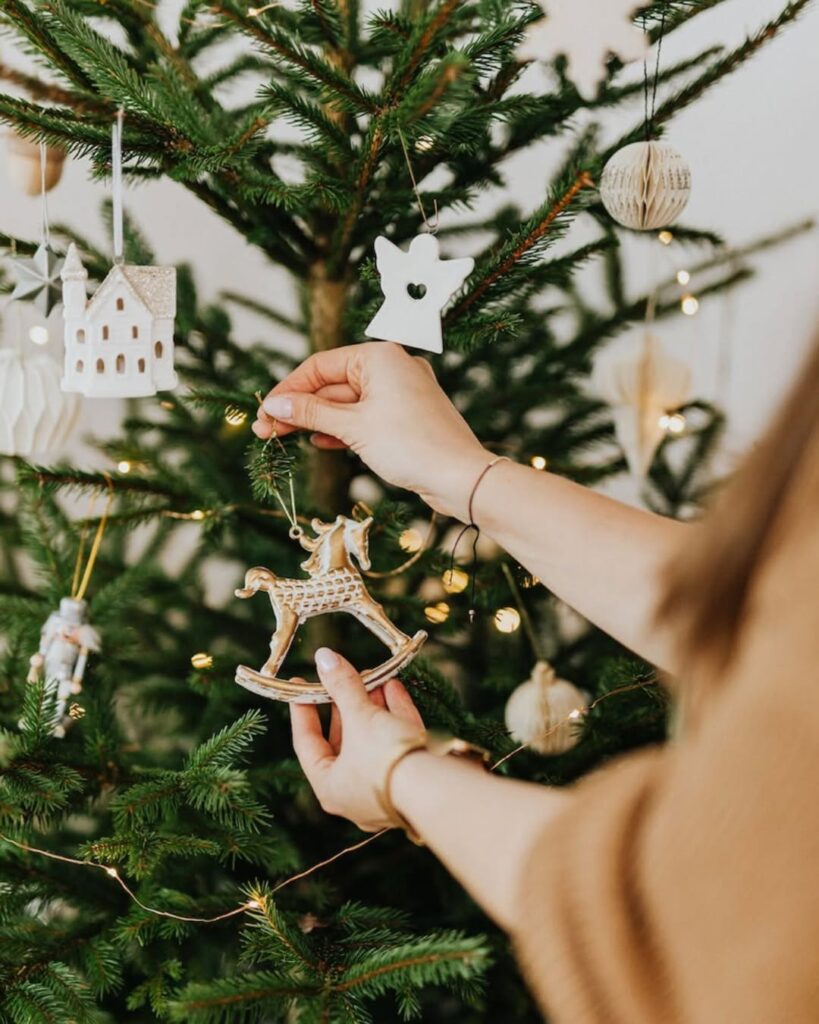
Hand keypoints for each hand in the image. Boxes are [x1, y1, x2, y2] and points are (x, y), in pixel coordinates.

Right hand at [253, 342, 489, 520]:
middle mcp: (392, 367)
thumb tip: (275, 403)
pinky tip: (319, 442)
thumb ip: (311, 412)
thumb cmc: (412, 445)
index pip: (320, 366)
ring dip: (316, 420)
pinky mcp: (406, 417)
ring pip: (347, 403)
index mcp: (379, 356)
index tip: (264, 411)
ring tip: (283, 437)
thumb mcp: (353, 427)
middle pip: (332, 385)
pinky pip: (365, 417)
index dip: (289, 389)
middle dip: (299, 408)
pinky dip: (342, 428)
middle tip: (266, 430)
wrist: (460, 477)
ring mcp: (401, 393)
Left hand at [290, 648, 425, 832]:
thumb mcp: (360, 717)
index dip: (303, 709)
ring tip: (374, 675)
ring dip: (373, 705)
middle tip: (345, 675)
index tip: (300, 682)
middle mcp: (355, 794)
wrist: (439, 789)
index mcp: (330, 788)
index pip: (307, 742)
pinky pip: (397, 744)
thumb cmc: (386, 759)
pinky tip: (394, 688)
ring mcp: (387, 790)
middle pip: (343, 740)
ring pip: (373, 740)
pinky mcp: (413, 781)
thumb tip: (324, 657)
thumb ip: (342, 686)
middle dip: (346, 703)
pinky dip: (394, 715)